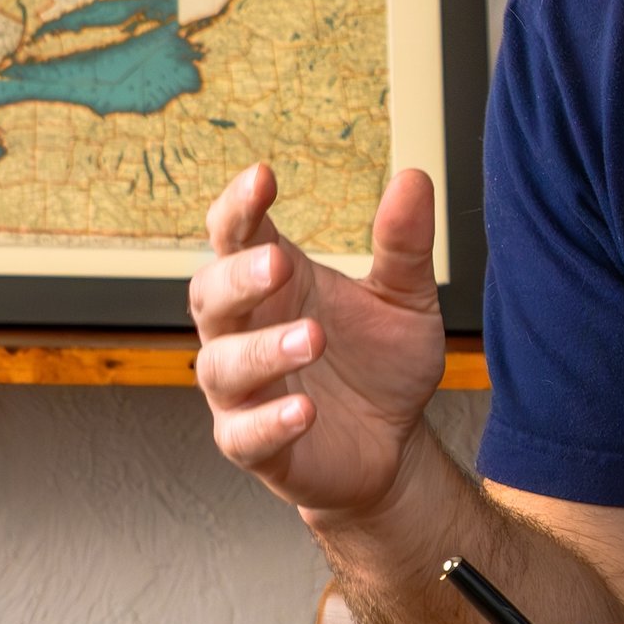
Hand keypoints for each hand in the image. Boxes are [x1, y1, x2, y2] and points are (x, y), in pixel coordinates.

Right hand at [190, 161, 447, 522]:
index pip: (236, 235)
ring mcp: (243, 392)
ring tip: (313, 338)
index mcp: (274, 285)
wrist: (392, 446)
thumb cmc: (381, 364)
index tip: (262, 178)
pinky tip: (305, 411)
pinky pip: (244, 434)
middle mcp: (244, 332)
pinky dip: (270, 421)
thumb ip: (404, 245)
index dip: (239, 206)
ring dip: (261, 350)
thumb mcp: (405, 300)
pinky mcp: (254, 446)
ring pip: (221, 365)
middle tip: (279, 264)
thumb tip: (414, 177)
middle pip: (210, 295)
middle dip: (238, 277)